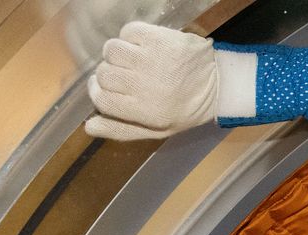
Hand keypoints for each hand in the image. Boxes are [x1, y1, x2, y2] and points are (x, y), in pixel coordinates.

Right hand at [86, 22, 216, 139]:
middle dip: (109, 75)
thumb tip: (88, 127)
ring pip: (112, 50)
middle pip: (104, 74)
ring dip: (117, 54)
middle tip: (125, 77)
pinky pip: (128, 32)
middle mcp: (149, 86)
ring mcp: (155, 60)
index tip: (106, 90)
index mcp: (148, 112)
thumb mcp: (157, 129)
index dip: (99, 93)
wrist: (218, 84)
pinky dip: (130, 37)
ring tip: (132, 61)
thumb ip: (122, 130)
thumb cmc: (185, 110)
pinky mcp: (161, 39)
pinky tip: (142, 47)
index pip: (102, 99)